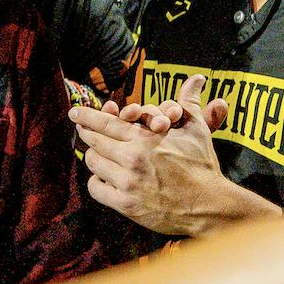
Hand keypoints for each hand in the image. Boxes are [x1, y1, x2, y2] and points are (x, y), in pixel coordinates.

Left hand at [73, 75, 275, 237]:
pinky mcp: (126, 204)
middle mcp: (133, 158)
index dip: (87, 116)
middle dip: (87, 133)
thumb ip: (188, 102)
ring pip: (94, 164)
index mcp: (146, 138)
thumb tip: (196, 78)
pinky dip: (97, 182)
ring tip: (98, 155)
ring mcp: (128, 182)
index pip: (107, 122)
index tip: (74, 111)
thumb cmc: (202, 165)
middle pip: (95, 141)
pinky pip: (96, 189)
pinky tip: (104, 179)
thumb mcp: (196, 130)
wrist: (209, 206)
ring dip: (94, 158)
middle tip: (82, 129)